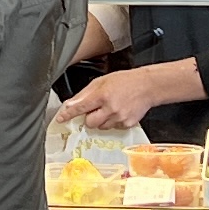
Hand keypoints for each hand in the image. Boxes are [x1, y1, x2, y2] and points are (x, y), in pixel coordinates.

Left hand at [69, 59, 203, 132]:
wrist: (148, 86)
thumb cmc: (125, 81)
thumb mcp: (102, 81)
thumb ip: (85, 94)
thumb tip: (70, 103)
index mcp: (102, 95)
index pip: (80, 107)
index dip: (68, 114)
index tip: (60, 119)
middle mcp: (111, 108)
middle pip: (90, 122)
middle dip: (89, 117)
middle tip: (96, 108)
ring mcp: (120, 118)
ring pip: (101, 127)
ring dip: (101, 120)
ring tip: (110, 108)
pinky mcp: (127, 124)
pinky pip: (113, 128)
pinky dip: (112, 122)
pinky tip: (119, 111)